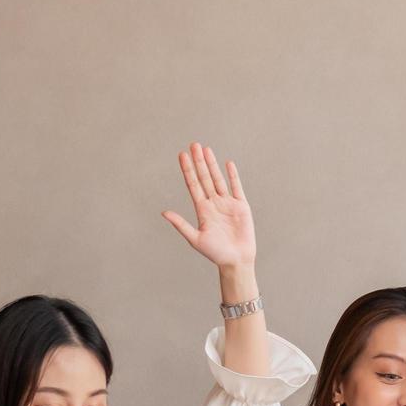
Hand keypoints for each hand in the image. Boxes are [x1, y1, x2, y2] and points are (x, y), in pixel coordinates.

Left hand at [162, 142, 255, 268]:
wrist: (236, 260)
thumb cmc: (215, 253)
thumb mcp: (195, 239)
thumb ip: (181, 224)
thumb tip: (164, 213)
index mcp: (202, 209)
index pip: (193, 185)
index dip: (187, 170)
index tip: (182, 155)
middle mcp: (214, 203)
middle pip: (204, 178)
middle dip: (198, 161)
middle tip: (193, 145)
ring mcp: (227, 203)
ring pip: (218, 179)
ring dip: (212, 164)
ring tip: (206, 149)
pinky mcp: (241, 206)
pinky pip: (236, 187)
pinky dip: (232, 175)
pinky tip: (227, 163)